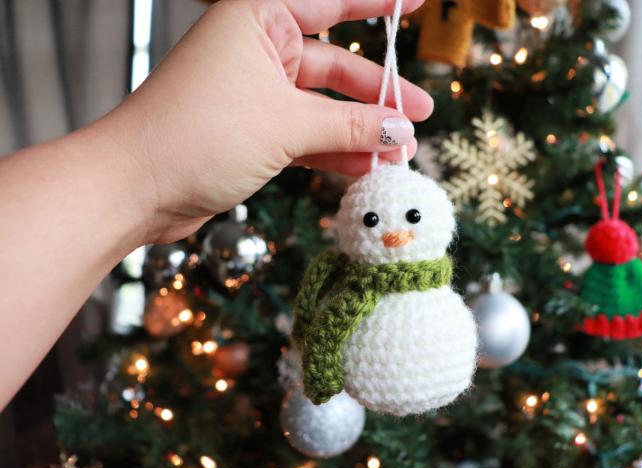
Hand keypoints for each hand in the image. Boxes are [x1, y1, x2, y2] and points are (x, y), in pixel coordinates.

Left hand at [102, 0, 432, 243]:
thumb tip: (401, 129)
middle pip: (334, 67)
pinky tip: (367, 169)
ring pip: (324, 109)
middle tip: (420, 114)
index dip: (377, 3)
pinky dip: (336, 154)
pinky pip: (307, 138)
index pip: (331, 2)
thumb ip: (350, 126)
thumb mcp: (286, 124)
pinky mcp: (253, 135)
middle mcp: (258, 51)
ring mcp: (256, 96)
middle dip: (379, 95)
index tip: (416, 3)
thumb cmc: (197, 134)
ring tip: (402, 152)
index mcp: (259, 20)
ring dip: (362, 131)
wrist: (136, 189)